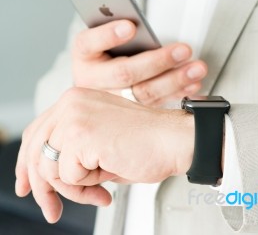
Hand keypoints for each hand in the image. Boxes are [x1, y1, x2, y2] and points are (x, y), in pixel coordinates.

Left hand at [15, 88, 193, 222]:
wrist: (176, 140)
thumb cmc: (150, 143)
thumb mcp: (102, 144)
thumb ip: (74, 153)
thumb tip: (49, 178)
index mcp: (78, 101)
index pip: (37, 132)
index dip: (28, 163)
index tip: (28, 186)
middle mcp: (72, 103)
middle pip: (36, 152)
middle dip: (44, 188)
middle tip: (53, 209)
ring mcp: (74, 116)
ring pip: (49, 168)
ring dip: (75, 189)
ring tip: (100, 189)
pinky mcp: (81, 134)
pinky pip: (67, 176)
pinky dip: (87, 187)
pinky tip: (108, 179)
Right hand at [72, 20, 206, 105]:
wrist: (99, 84)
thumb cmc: (105, 53)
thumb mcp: (104, 38)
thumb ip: (120, 31)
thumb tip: (141, 27)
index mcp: (83, 56)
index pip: (88, 43)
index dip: (109, 35)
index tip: (130, 27)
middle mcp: (93, 81)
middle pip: (125, 73)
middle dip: (158, 61)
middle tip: (183, 50)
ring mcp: (112, 100)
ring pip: (144, 93)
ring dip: (175, 80)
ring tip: (196, 69)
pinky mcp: (130, 112)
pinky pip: (156, 105)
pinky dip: (178, 93)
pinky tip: (193, 85)